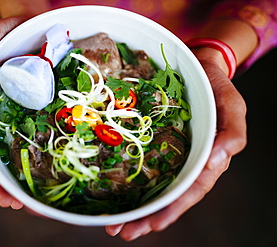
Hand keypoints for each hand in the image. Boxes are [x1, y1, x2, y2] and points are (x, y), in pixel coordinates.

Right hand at [0, 16, 28, 208]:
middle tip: (12, 203)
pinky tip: (41, 174)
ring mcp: (12, 111)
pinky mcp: (32, 109)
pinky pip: (29, 135)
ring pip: (7, 148)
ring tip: (24, 201)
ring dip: (13, 175)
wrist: (34, 23)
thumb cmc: (7, 29)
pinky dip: (31, 156)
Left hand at [105, 59, 246, 240]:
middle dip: (146, 217)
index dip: (173, 209)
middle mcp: (185, 161)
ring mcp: (168, 153)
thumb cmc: (216, 87)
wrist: (197, 67)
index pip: (190, 191)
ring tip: (113, 225)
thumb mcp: (232, 105)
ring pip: (152, 186)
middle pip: (166, 196)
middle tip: (122, 232)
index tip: (152, 224)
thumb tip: (219, 159)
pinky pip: (141, 165)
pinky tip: (112, 194)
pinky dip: (128, 182)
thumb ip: (233, 132)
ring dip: (133, 208)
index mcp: (206, 158)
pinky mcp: (154, 142)